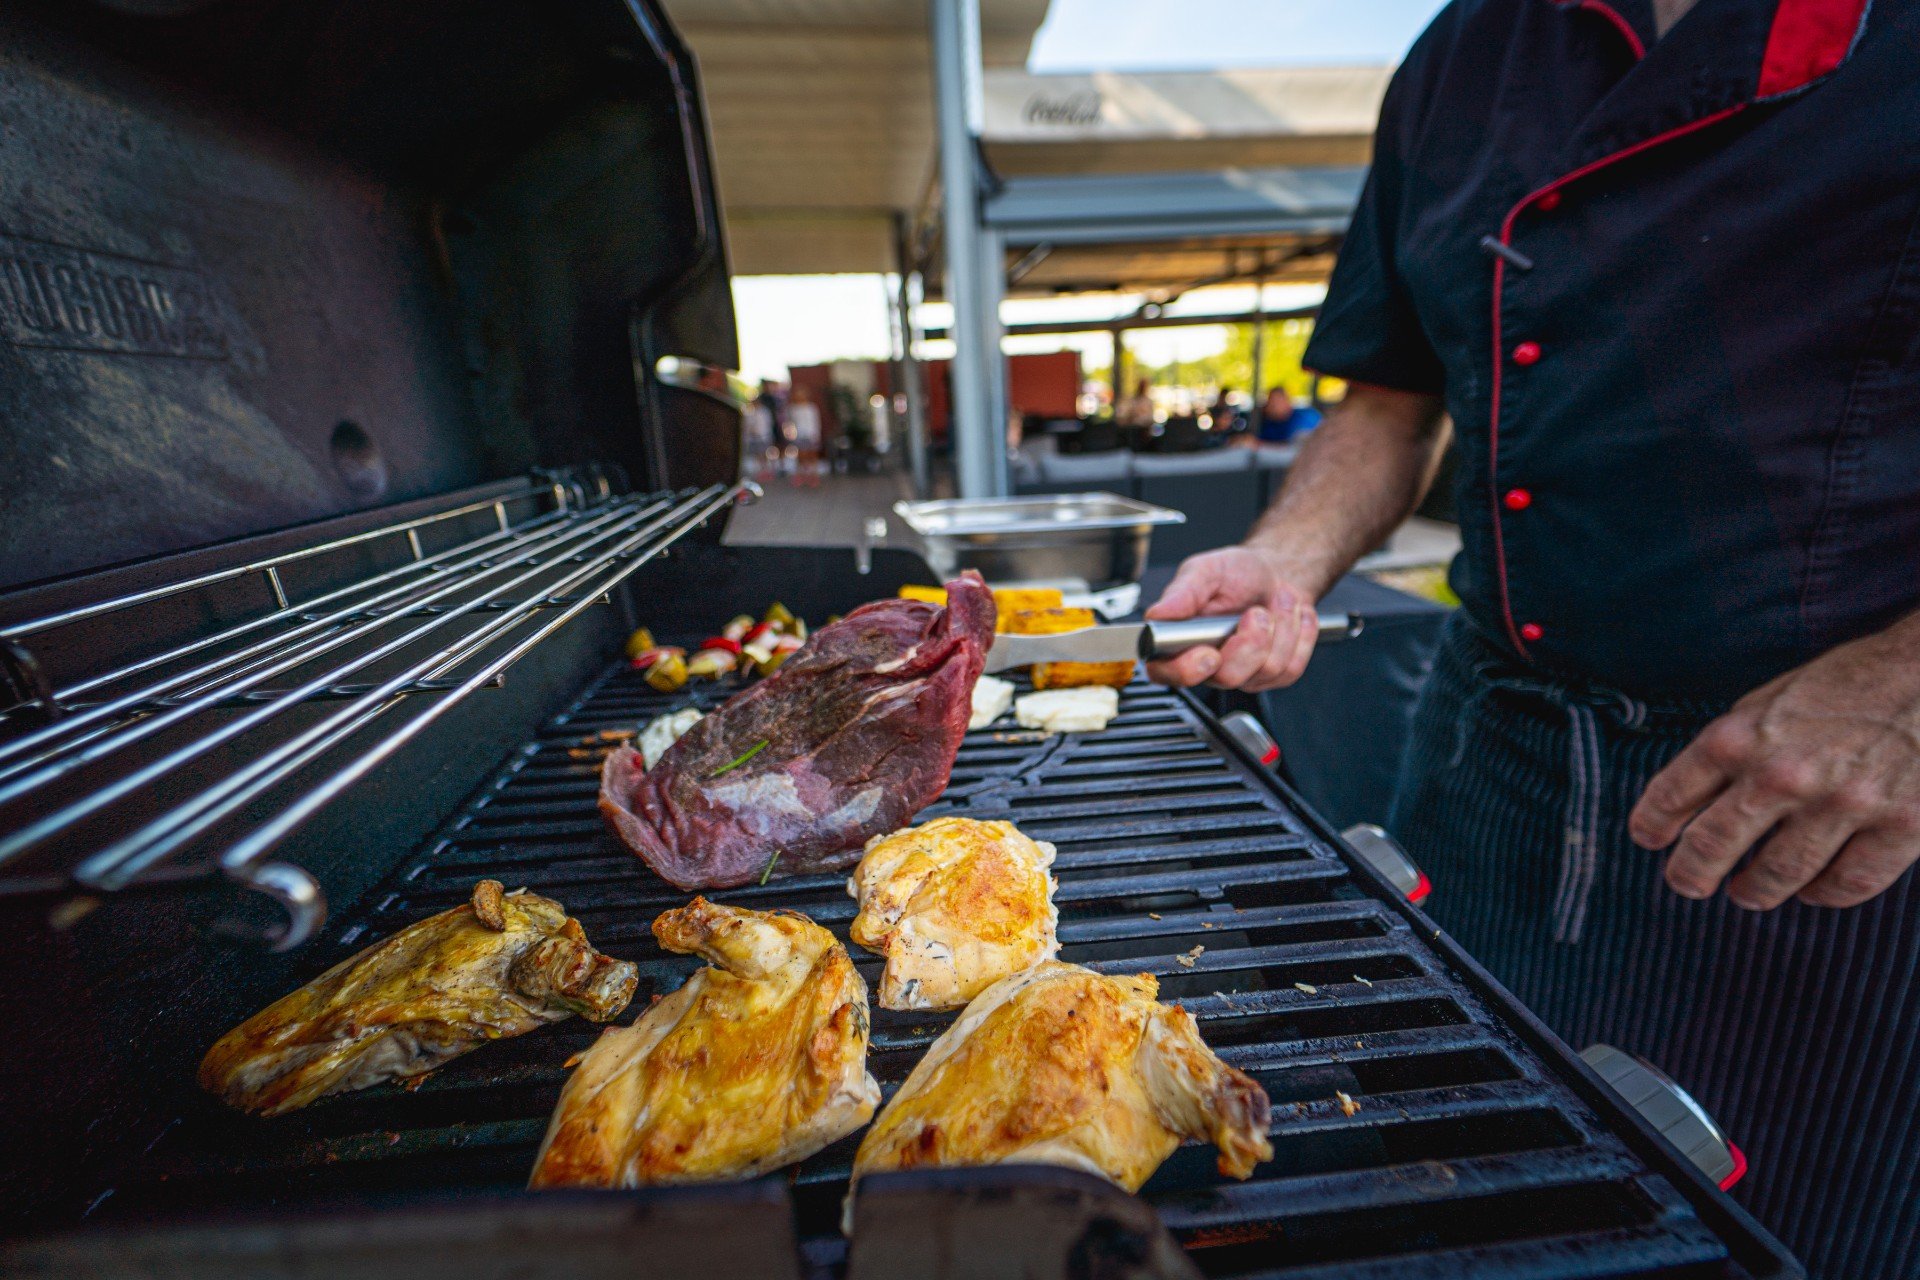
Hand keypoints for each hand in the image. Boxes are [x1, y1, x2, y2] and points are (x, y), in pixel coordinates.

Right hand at [1143, 546, 1318, 691]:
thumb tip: (1156, 615)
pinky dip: (1300, 634)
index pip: (1166, 673)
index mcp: (1178, 641)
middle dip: (1252, 639)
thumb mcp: (1205, 571)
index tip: (1209, 653)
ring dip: (1281, 627)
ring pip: (1266, 670)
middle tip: (1255, 611)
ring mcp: (1241, 674)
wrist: (1275, 574)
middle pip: (1227, 677)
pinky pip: (1291, 667)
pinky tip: (1289, 617)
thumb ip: (1182, 593)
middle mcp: (1207, 664)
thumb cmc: (1236, 574)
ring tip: (1276, 603)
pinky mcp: (1272, 676)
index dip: (1187, 670)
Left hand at [1629, 620, 1919, 908]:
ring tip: (1747, 893)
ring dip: (1755, 891)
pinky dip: (1824, 894)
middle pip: (1713, 846)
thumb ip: (1735, 746)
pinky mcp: (1901, 827)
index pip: (1673, 793)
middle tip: (1685, 884)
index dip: (1654, 823)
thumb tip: (1695, 796)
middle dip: (1690, 873)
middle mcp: (1782, 775)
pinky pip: (1848, 884)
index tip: (1648, 839)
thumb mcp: (1772, 699)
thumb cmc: (1849, 682)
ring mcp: (1842, 805)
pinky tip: (1813, 892)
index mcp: (1740, 737)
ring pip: (1778, 875)